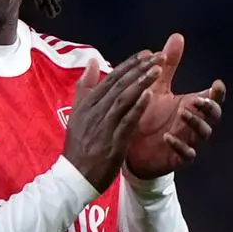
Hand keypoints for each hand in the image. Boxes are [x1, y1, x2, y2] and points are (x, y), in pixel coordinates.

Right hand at [62, 51, 165, 190]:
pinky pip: (126, 121)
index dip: (130, 64)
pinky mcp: (113, 142)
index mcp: (88, 103)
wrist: (74, 177)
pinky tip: (150, 95)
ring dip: (141, 83)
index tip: (146, 53)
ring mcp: (103, 126)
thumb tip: (91, 61)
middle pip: (119, 84)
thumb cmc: (79, 146)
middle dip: (140, 68)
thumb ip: (85, 87)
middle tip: (159, 56)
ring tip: (158, 70)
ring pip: (124, 99)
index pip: (111, 78)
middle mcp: (95, 111)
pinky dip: (138, 107)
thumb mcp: (77, 113)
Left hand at [124, 33, 225, 178]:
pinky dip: (179, 146)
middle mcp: (193, 123)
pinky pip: (186, 155)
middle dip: (210, 108)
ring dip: (196, 123)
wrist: (130, 146)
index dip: (218, 93)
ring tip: (183, 112)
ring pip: (203, 134)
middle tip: (198, 99)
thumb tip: (178, 36)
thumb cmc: (147, 115)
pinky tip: (168, 136)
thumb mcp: (157, 86)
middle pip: (214, 117)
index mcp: (191, 106)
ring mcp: (188, 140)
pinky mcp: (177, 158)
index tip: (217, 84)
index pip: (212, 98)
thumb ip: (169, 65)